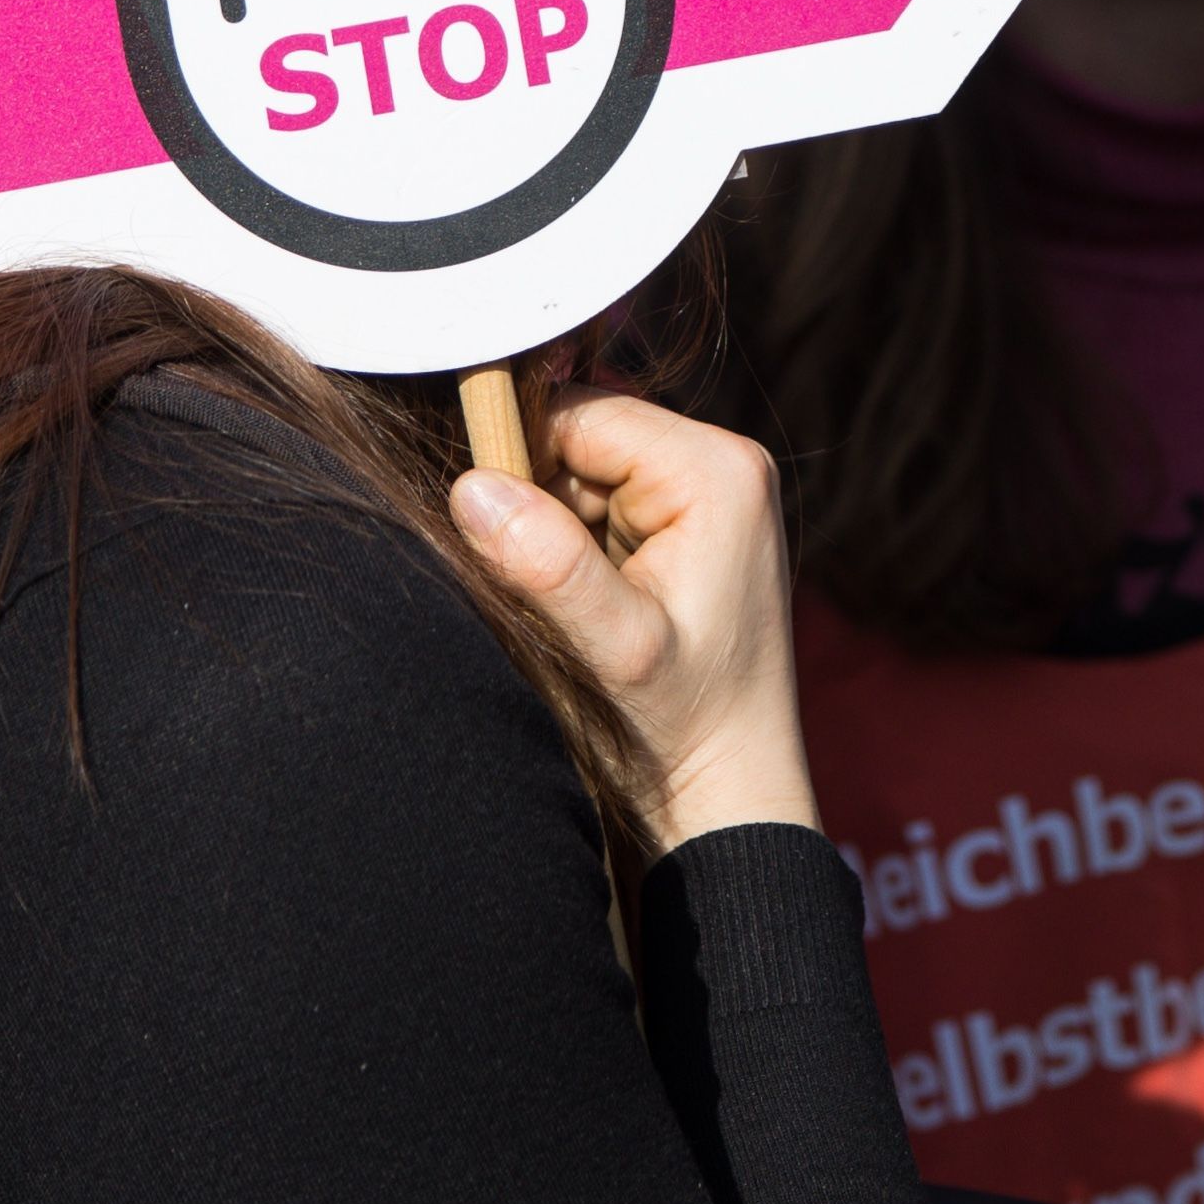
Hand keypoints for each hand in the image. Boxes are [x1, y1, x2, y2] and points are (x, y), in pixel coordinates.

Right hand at [450, 391, 813, 853]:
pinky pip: (607, 503)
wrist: (732, 789)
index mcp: (717, 470)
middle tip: (547, 589)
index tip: (500, 541)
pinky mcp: (695, 525)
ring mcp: (713, 491)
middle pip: (583, 436)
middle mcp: (725, 462)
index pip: (580, 413)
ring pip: (587, 471)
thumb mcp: (617, 650)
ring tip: (577, 609)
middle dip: (543, 500)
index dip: (521, 464)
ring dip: (558, 528)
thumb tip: (471, 487)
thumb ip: (550, 567)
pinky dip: (579, 546)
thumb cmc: (684, 726)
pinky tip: (593, 607)